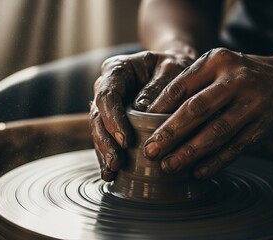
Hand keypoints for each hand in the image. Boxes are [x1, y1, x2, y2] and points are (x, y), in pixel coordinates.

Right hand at [90, 51, 193, 180]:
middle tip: (116, 162)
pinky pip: (107, 138)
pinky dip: (108, 155)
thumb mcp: (173, 69)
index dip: (114, 119)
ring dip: (104, 152)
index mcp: (117, 70)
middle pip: (98, 116)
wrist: (173, 68)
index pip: (108, 95)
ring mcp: (107, 106)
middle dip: (106, 141)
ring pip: (99, 130)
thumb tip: (143, 111)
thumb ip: (159, 87)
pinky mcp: (114, 121)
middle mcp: (106, 87)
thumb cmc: (174, 67)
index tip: (127, 140)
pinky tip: (111, 174)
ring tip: (111, 171)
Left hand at [143, 48, 272, 178]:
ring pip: (217, 132)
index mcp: (217, 60)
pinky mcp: (265, 125)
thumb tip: (152, 115)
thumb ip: (190, 85)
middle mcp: (236, 79)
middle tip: (150, 151)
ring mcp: (253, 103)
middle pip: (197, 109)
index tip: (141, 125)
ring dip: (190, 152)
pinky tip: (198, 172)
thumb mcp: (216, 68)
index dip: (159, 107)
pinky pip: (236, 147)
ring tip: (169, 166)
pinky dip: (216, 162)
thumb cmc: (239, 76)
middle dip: (171, 133)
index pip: (182, 85)